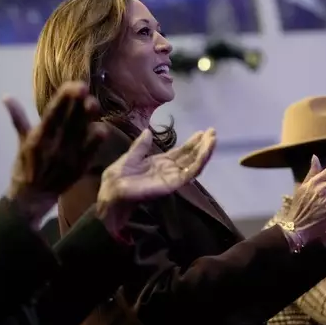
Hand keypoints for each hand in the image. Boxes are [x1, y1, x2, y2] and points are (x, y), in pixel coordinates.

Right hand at [5, 81, 105, 227]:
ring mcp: (67, 157)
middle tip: (84, 87)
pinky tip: (102, 129)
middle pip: (67, 121)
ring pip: (78, 134)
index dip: (63, 99)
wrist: (32, 196)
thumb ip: (17, 118)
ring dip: (87, 119)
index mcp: (38, 137)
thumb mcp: (21, 141)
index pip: (52, 113)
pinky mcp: (79, 168)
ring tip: (93, 103)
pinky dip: (95, 142)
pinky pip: (89, 153)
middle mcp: (53, 146)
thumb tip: (6, 96)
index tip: (74, 85)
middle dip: (76, 104)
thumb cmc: (26, 165)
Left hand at [98, 128, 215, 205]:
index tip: (202, 132)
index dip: (192, 143)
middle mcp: (169, 170)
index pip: (181, 152)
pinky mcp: (173, 184)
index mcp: (160, 163)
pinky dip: (200, 162)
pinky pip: (190, 173)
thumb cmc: (117, 178)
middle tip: (213, 132)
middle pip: (190, 157)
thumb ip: (140, 146)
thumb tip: (148, 131)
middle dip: (202, 145)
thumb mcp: (130, 157)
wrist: (112, 192)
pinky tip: (207, 151)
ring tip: (213, 139)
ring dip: (205, 151)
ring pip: (194, 164)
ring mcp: (172, 178)